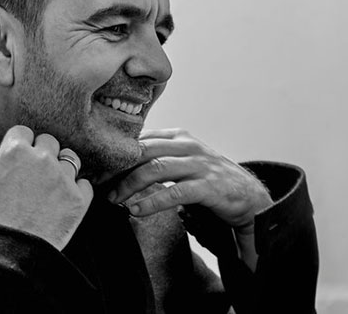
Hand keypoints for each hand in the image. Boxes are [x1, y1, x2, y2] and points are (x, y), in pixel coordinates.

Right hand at [0, 125, 92, 250]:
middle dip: (42, 155)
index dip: (19, 147)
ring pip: (70, 159)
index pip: (24, 132)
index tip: (14, 162)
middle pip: (49, 142)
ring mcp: (63, 177)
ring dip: (63, 169)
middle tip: (31, 177)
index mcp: (14, 149)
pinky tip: (63, 202)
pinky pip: (87, 184)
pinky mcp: (79, 199)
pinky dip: (78, 192)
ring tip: (49, 188)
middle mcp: (42, 157)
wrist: (7, 253)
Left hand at [108, 129, 272, 267]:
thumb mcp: (182, 162)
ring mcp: (198, 164)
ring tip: (114, 199)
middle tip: (98, 183)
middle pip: (142, 151)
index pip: (140, 140)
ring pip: (155, 169)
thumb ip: (157, 159)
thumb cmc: (210, 179)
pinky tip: (136, 211)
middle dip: (117, 168)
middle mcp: (187, 145)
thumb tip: (121, 167)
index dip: (116, 155)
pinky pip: (174, 193)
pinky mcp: (208, 186)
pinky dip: (152, 202)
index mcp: (178, 136)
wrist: (250, 195)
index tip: (97, 169)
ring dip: (129, 185)